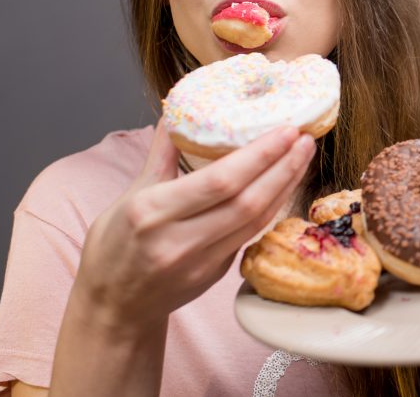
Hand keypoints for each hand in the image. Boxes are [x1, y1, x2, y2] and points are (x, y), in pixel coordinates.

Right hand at [72, 121, 314, 334]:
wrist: (114, 307)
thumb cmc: (114, 246)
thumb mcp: (129, 195)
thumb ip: (160, 155)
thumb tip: (177, 113)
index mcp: (151, 211)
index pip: (219, 181)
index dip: (259, 155)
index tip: (285, 130)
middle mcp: (178, 239)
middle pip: (246, 201)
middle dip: (282, 167)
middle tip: (305, 138)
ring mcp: (200, 261)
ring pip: (256, 220)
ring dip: (285, 186)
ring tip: (303, 156)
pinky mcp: (216, 274)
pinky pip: (252, 235)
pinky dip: (273, 208)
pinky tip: (286, 185)